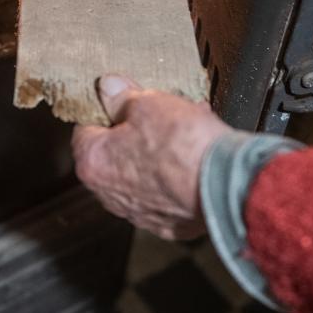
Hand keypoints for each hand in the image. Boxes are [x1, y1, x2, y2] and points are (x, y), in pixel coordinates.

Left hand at [71, 74, 233, 239]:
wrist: (227, 185)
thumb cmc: (184, 147)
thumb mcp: (148, 104)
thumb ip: (122, 96)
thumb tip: (109, 88)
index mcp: (93, 163)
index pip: (84, 128)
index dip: (106, 110)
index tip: (122, 100)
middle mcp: (110, 195)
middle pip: (114, 153)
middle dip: (136, 132)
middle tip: (159, 114)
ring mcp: (140, 213)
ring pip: (142, 173)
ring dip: (158, 153)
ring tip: (185, 130)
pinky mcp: (170, 224)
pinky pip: (166, 193)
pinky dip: (176, 176)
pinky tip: (194, 157)